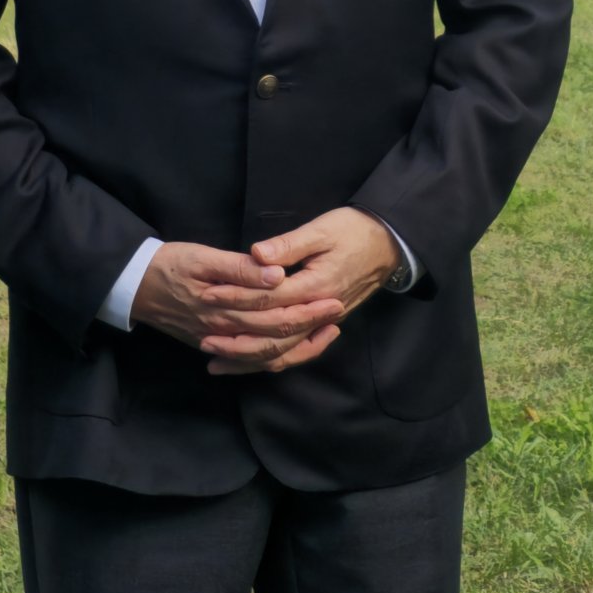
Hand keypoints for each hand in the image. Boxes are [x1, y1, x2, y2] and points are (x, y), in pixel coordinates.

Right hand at [129, 240, 343, 372]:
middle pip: (276, 332)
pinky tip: (290, 352)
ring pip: (266, 353)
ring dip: (298, 344)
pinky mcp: (213, 345)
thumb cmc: (168, 264)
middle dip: (310, 324)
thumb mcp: (200, 257)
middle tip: (338, 311)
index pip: (275, 309)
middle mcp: (225, 330)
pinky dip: (272, 359)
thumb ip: (238, 267)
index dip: (306, 305)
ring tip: (325, 333)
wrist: (133, 285)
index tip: (333, 297)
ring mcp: (219, 342)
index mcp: (225, 306)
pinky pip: (249, 362)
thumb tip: (275, 275)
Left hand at [218, 208, 405, 377]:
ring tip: (216, 360)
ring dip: (250, 357)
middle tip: (203, 337)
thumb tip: (257, 255)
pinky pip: (296, 350)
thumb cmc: (353, 231)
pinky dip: (272, 359)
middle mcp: (320, 311)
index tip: (209, 296)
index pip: (269, 298)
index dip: (237, 297)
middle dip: (237, 337)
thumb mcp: (320, 231)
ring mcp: (324, 322)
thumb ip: (288, 246)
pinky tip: (249, 362)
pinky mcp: (324, 324)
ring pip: (285, 351)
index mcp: (316, 286)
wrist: (388, 243)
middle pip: (274, 333)